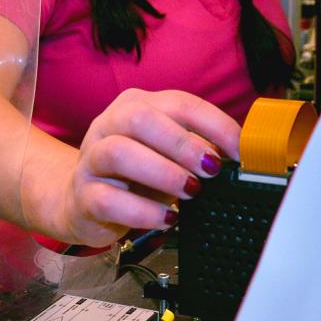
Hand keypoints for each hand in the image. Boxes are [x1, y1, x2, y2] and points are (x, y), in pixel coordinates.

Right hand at [58, 88, 240, 246]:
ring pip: (118, 152)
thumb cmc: (134, 174)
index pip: (179, 103)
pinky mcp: (82, 195)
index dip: (214, 124)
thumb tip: (236, 157)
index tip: (239, 150)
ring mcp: (92, 159)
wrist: (80, 198)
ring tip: (190, 192)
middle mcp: (110, 125)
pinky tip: (167, 218)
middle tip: (209, 170)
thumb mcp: (168, 155)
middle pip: (140, 118)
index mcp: (137, 105)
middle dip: (181, 144)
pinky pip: (108, 200)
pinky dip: (142, 211)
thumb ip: (197, 149)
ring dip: (162, 172)